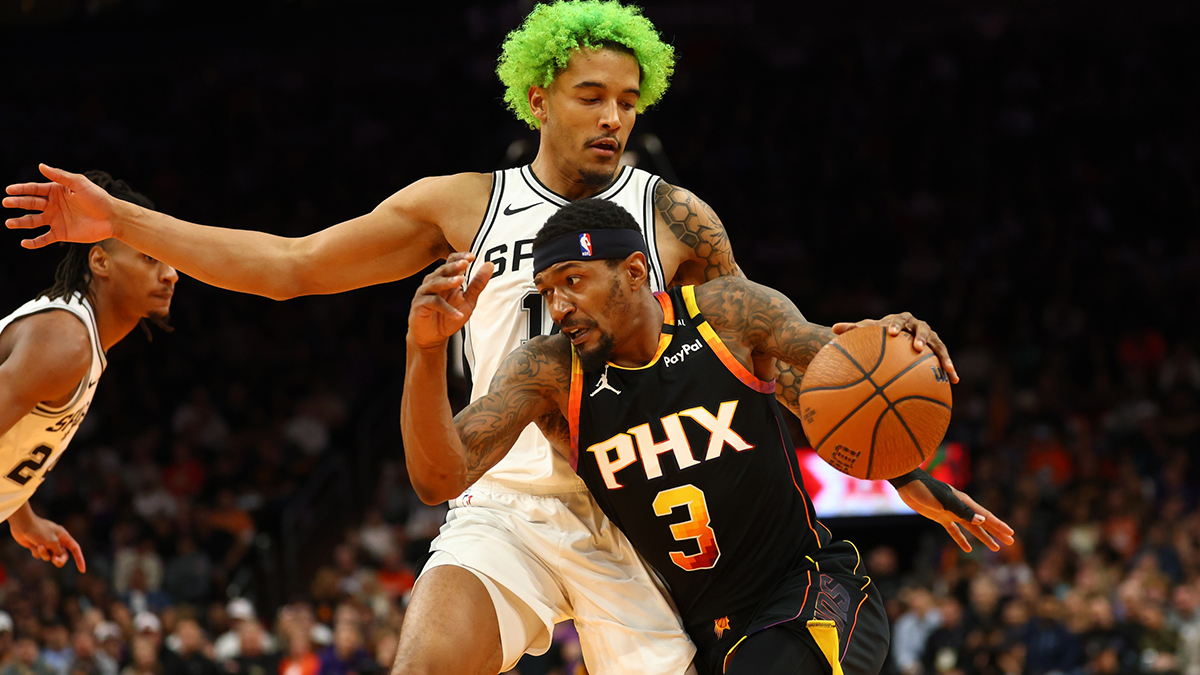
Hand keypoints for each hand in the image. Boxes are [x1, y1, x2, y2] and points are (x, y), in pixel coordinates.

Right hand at [4, 164, 116, 248]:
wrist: (112, 218)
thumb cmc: (98, 198)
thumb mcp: (79, 183)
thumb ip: (60, 176)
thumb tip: (40, 166)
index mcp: (56, 191)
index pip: (35, 189)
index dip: (21, 189)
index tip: (9, 190)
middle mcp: (53, 205)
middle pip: (31, 204)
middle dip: (17, 203)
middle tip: (6, 202)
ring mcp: (56, 220)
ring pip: (33, 221)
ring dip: (21, 222)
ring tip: (9, 223)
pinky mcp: (61, 234)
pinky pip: (44, 238)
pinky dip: (34, 242)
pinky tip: (24, 242)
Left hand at [9, 507, 85, 572]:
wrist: (23, 525)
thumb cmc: (39, 531)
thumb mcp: (53, 542)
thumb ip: (58, 552)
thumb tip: (58, 557)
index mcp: (64, 536)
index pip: (75, 549)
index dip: (80, 559)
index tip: (82, 571)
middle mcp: (57, 541)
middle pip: (62, 556)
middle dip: (58, 559)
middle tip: (54, 560)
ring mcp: (47, 544)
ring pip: (49, 557)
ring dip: (44, 554)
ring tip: (39, 546)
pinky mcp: (37, 546)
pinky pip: (40, 555)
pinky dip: (37, 552)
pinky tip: (32, 545)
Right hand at [408, 252, 492, 348]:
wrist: (433, 337)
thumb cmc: (449, 317)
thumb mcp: (468, 300)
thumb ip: (477, 284)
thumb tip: (489, 265)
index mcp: (445, 278)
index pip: (451, 261)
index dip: (460, 257)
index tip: (472, 256)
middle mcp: (433, 282)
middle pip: (442, 270)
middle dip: (454, 266)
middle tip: (465, 263)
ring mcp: (425, 292)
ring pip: (435, 283)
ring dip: (448, 282)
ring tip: (460, 281)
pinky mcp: (420, 305)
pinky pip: (433, 303)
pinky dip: (447, 309)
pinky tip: (458, 315)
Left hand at [832, 312, 957, 383]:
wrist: (896, 335)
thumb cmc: (880, 333)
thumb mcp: (868, 331)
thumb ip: (853, 330)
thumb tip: (834, 329)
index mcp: (902, 319)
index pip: (899, 320)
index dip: (896, 325)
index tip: (891, 332)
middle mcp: (919, 326)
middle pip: (923, 330)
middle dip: (921, 338)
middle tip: (917, 348)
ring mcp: (931, 337)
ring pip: (939, 345)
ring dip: (943, 356)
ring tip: (947, 368)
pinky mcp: (937, 349)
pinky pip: (944, 359)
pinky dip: (949, 368)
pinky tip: (954, 380)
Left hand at [897, 480, 1013, 552]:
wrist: (908, 484)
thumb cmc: (927, 490)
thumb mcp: (945, 501)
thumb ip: (963, 511)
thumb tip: (982, 521)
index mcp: (965, 502)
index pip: (986, 517)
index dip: (999, 526)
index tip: (1011, 534)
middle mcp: (961, 508)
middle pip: (983, 523)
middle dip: (997, 532)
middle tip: (1010, 542)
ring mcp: (951, 513)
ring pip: (971, 528)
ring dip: (983, 537)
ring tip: (995, 548)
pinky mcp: (940, 517)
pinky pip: (954, 531)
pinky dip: (961, 540)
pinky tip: (968, 549)